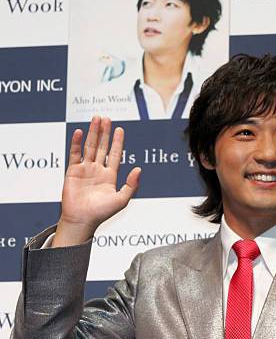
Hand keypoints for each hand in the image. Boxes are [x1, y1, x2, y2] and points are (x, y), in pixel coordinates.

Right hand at [53, 116, 140, 246]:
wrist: (82, 220)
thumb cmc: (102, 213)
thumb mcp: (122, 199)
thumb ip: (131, 185)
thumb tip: (139, 169)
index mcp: (110, 176)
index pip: (114, 154)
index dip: (117, 142)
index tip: (120, 129)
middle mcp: (98, 170)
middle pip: (102, 147)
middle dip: (104, 133)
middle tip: (106, 119)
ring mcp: (85, 169)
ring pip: (90, 147)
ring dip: (93, 133)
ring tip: (96, 119)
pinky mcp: (72, 171)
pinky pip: (75, 154)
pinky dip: (77, 143)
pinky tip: (81, 132)